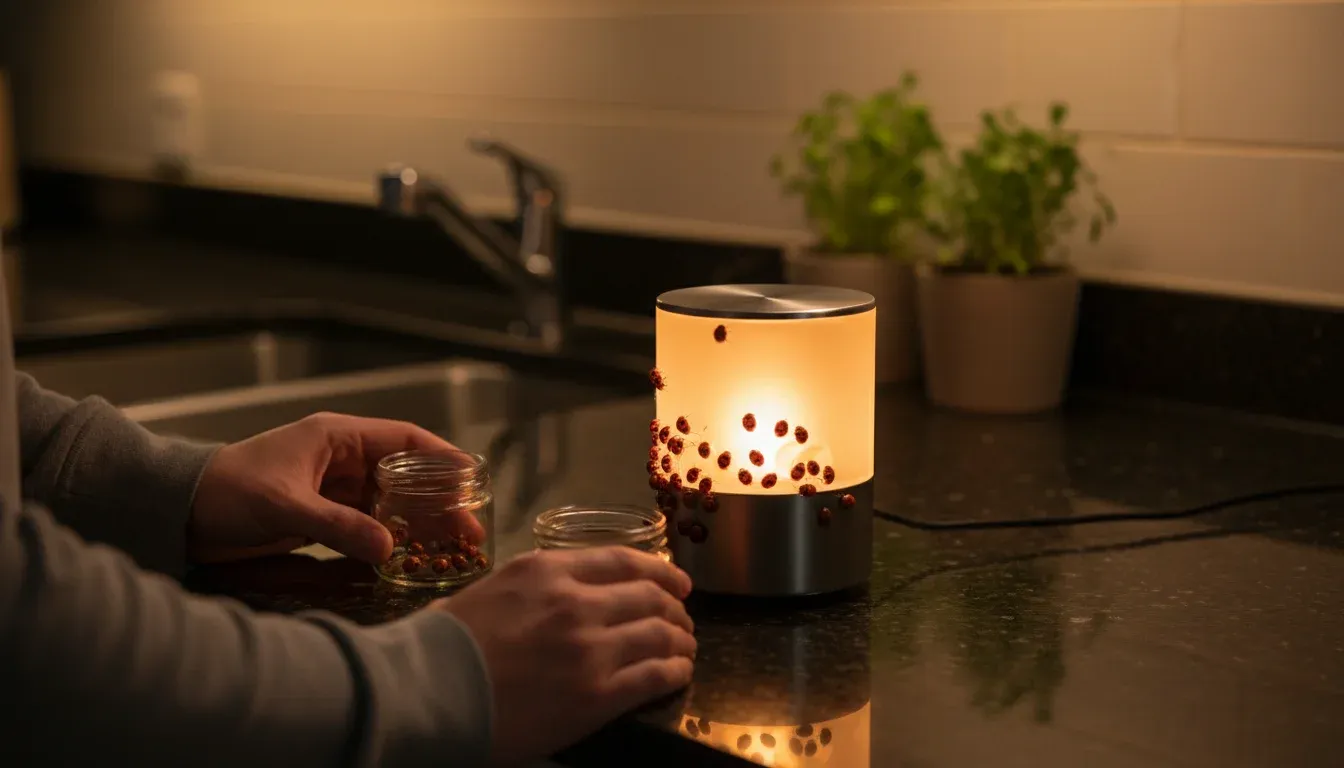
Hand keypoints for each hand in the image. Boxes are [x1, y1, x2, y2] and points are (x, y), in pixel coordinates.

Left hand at [188, 411, 465, 563]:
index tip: (472, 479)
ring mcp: (333, 488)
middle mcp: (340, 459)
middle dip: (438, 500)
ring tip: (450, 547)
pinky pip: (367, 525)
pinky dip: (389, 539)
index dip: (441, 457)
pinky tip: (409, 558)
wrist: (180, 513)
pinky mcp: (322, 515)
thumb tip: (389, 547)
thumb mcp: (285, 506)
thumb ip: (337, 526)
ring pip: (389, 503)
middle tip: (469, 528)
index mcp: (336, 436)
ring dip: (417, 523)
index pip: (404, 439)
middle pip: (405, 475)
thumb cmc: (226, 492)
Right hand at [438, 547, 695, 765]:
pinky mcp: (597, 695)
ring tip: (686, 647)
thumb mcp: (486, 592)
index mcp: (547, 570)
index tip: (675, 582)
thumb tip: (541, 595)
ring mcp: (591, 648)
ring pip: (660, 633)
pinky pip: (655, 676)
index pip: (622, 561)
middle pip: (649, 595)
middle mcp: (577, 601)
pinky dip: (675, 672)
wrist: (425, 693)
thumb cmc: (439, 646)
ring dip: (681, 639)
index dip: (659, 571)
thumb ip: (526, 588)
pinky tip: (679, 674)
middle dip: (674, 607)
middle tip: (682, 619)